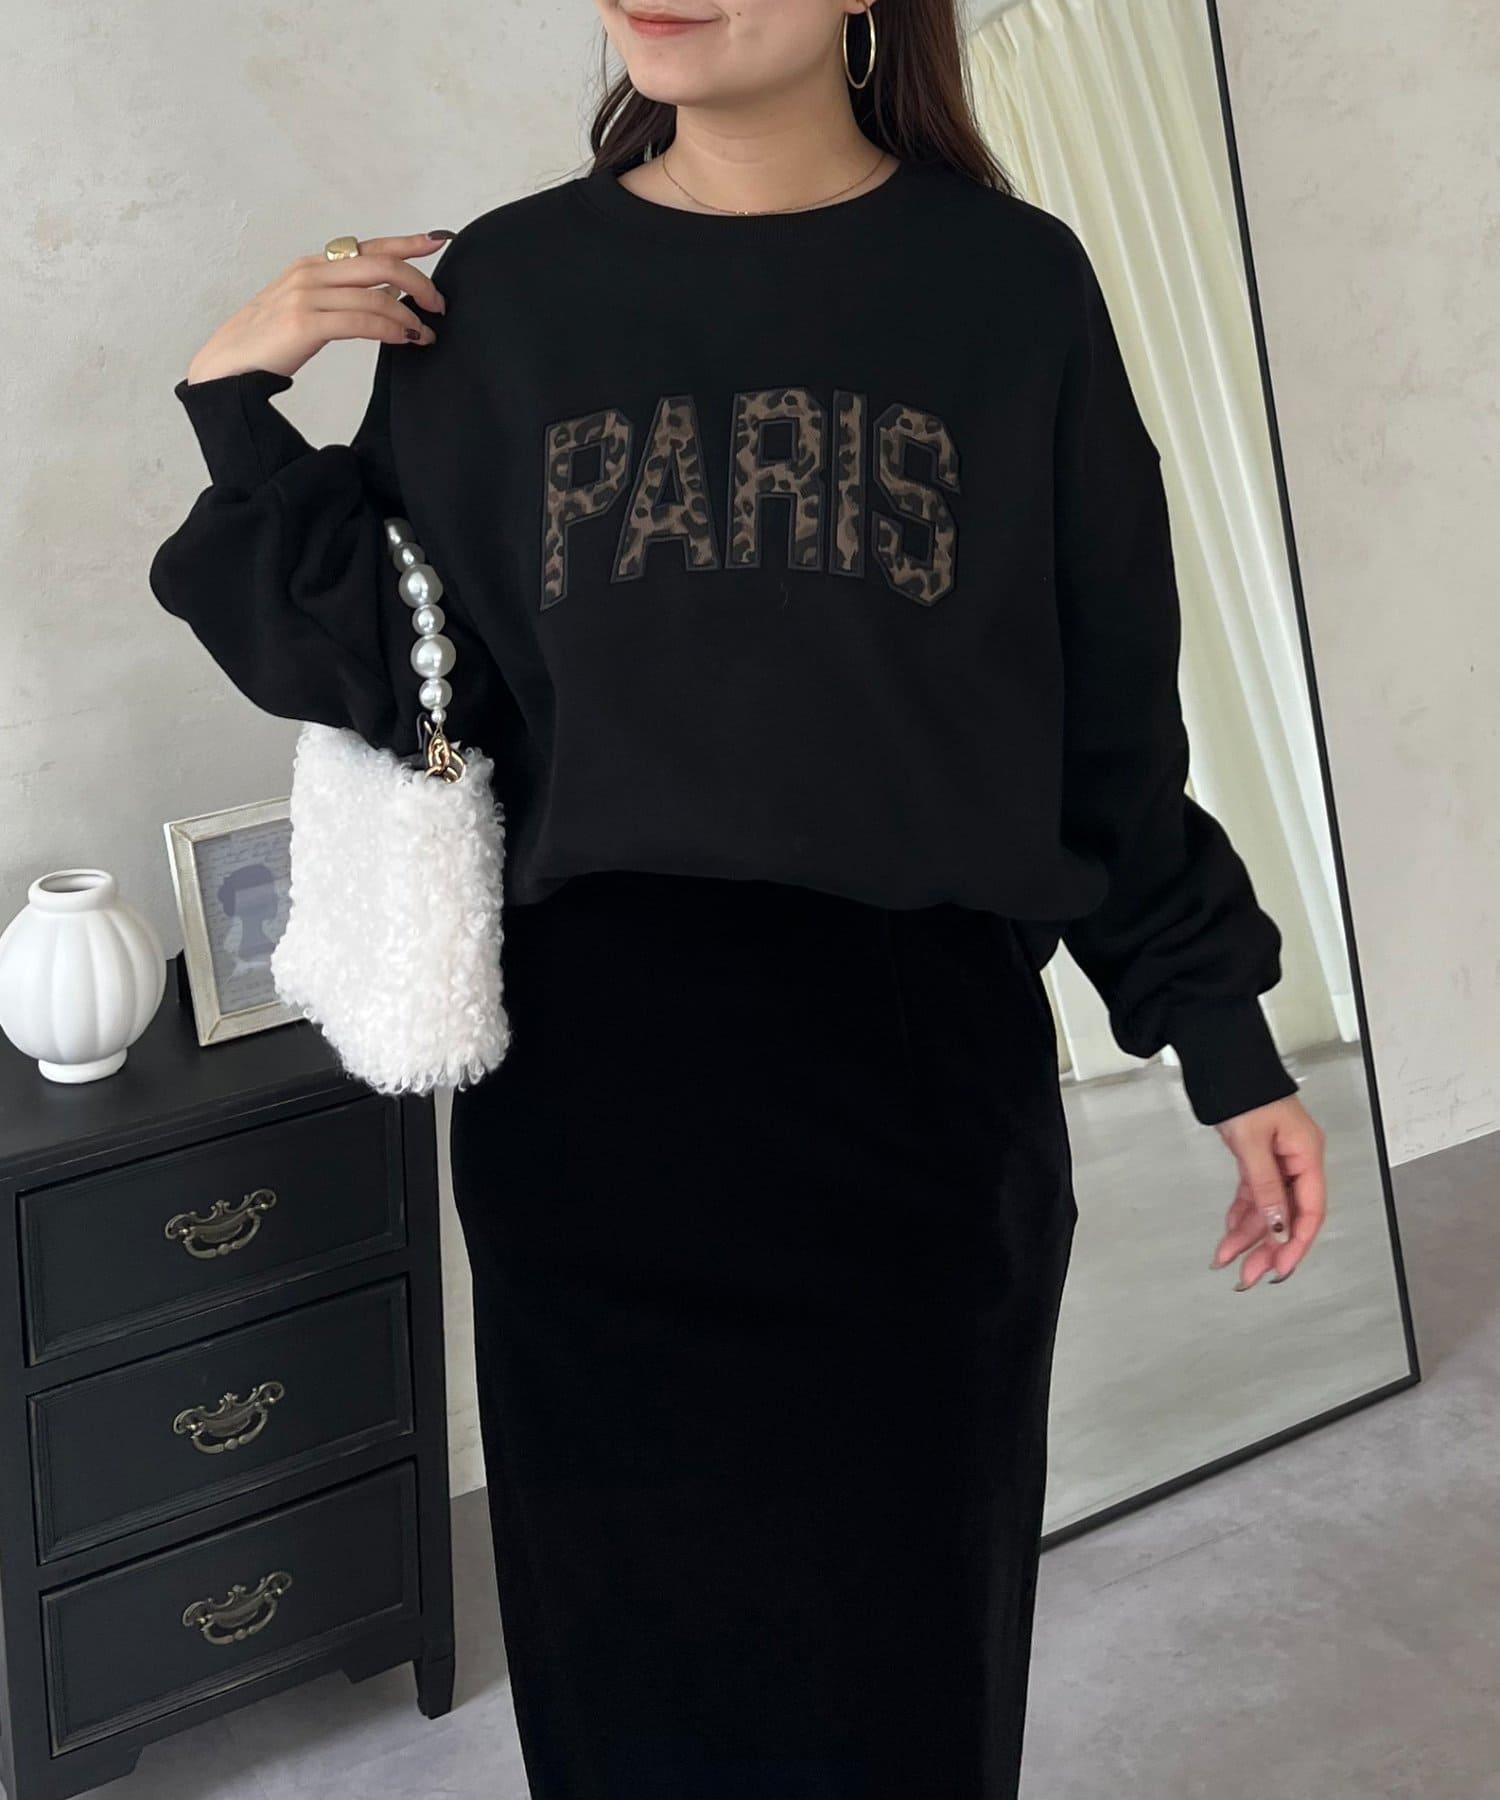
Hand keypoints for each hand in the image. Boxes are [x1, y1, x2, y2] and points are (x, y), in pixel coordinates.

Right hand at [183, 231, 451, 385]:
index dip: (405, 243)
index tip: (436, 241)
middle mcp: (310, 273)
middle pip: (379, 264)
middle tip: (439, 305)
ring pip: (375, 294)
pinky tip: (405, 339)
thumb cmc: (267, 342)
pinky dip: (390, 329)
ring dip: (409, 315)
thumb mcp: (307, 309)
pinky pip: (362, 321)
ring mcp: (306, 296)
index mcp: (311, 266)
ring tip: (426, 333)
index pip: (368, 247)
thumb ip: (343, 299)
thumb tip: (389, 297)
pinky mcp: (305, 323)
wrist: (226, 366)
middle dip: (418, 282)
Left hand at [1209, 1094, 1325, 1288]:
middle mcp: (1297, 1160)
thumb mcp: (1253, 1142)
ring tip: (1226, 1259)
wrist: (1222, 1063)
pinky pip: (1254, 1194)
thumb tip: (1278, 1227)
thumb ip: (1265, 1187)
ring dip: (1248, 1235)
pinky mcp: (1259, 1157)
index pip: (1310, 1210)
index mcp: (1307, 1154)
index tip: (1279, 1269)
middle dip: (1267, 1247)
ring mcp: (1278, 1159)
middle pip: (1288, 1215)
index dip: (1296, 1244)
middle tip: (1247, 1276)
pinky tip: (1229, 1232)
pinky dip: (1241, 1214)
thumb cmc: (1244, 1091)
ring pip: (1268, 1209)